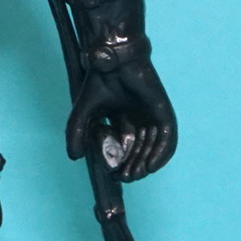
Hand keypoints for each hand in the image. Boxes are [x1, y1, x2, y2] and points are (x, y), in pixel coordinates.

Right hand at [65, 59, 176, 181]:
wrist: (112, 62)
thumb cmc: (100, 82)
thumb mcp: (85, 114)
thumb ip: (77, 134)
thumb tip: (73, 157)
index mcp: (125, 120)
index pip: (127, 149)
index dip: (121, 164)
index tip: (114, 175)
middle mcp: (141, 119)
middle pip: (142, 151)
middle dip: (134, 167)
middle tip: (124, 177)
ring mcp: (154, 116)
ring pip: (154, 148)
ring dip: (145, 164)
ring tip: (134, 175)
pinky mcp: (163, 112)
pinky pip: (167, 138)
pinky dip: (161, 154)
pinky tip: (150, 167)